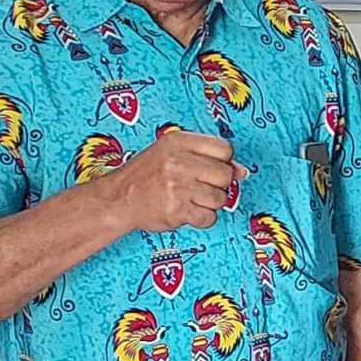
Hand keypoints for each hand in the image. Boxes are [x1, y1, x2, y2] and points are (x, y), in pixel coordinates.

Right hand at [101, 129, 239, 233]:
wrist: (118, 199)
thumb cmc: (147, 175)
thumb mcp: (172, 153)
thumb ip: (207, 156)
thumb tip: (242, 170)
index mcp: (179, 141)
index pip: (224, 148)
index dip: (223, 162)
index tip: (210, 169)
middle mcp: (178, 161)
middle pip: (225, 174)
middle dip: (217, 185)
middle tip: (199, 187)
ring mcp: (178, 185)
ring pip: (220, 198)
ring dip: (209, 203)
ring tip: (189, 199)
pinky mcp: (177, 209)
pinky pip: (209, 218)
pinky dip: (202, 219)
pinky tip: (187, 211)